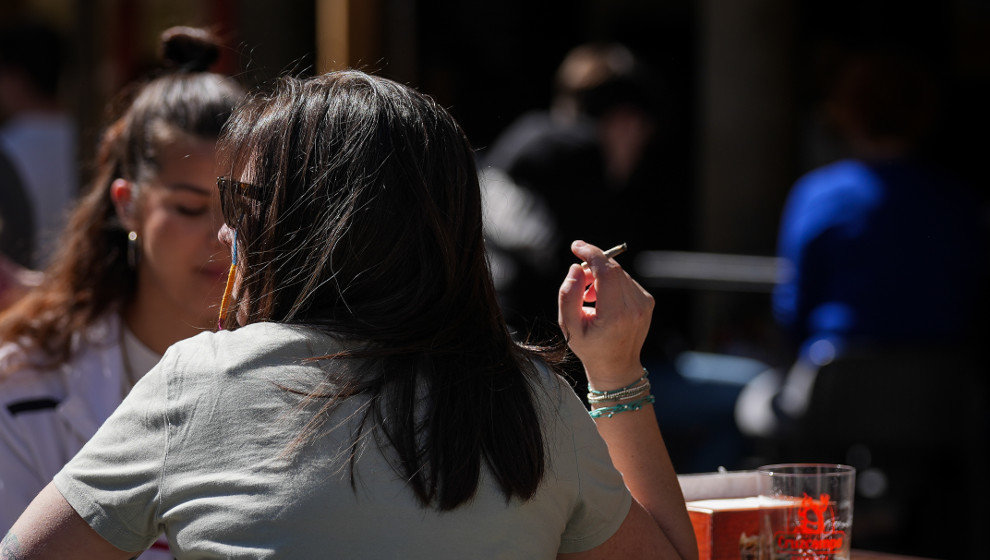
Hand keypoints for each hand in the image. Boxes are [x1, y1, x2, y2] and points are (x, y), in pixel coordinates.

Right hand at [558, 240, 653, 389]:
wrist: (617, 366)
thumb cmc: (590, 347)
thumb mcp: (569, 326)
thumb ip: (568, 294)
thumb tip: (577, 268)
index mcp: (615, 314)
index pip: (607, 271)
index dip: (591, 253)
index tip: (576, 246)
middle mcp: (634, 307)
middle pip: (612, 269)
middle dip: (592, 267)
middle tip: (578, 280)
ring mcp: (644, 303)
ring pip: (619, 273)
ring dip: (601, 277)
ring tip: (590, 298)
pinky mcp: (647, 301)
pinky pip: (625, 281)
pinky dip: (611, 284)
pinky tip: (603, 302)